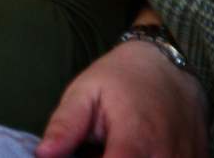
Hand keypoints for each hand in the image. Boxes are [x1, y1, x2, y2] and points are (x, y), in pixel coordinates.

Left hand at [36, 39, 207, 157]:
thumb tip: (43, 154)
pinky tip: (136, 150)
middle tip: (96, 148)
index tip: (83, 156)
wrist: (170, 65)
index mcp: (135, 140)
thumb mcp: (85, 91)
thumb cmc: (122, 77)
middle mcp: (166, 157)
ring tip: (114, 147)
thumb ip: (65, 126)